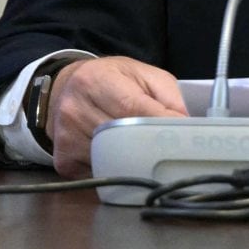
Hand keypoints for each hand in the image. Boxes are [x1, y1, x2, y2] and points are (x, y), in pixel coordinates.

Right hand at [47, 56, 186, 177]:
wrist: (65, 89)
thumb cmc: (111, 80)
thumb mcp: (143, 74)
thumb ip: (167, 95)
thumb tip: (185, 124)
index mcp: (96, 81)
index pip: (132, 108)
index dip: (159, 123)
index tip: (182, 134)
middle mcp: (74, 110)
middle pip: (122, 137)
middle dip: (150, 143)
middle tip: (170, 147)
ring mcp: (65, 138)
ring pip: (111, 159)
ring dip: (133, 158)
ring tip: (143, 147)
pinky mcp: (63, 160)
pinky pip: (97, 173)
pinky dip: (114, 168)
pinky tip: (118, 154)